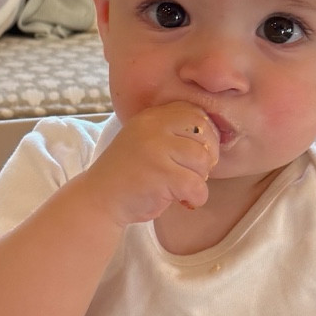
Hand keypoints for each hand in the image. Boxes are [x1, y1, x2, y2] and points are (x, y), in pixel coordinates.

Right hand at [82, 103, 219, 225]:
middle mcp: (153, 126)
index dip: (207, 136)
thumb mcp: (148, 142)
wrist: (98, 199)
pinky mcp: (160, 174)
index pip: (197, 113)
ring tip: (181, 189)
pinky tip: (183, 202)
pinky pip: (197, 185)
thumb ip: (173, 134)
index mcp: (152, 117)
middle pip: (204, 136)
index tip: (198, 155)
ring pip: (202, 161)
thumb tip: (218, 136)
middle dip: (206, 160)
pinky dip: (196, 198)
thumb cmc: (129, 176)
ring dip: (199, 181)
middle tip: (191, 175)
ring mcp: (156, 148)